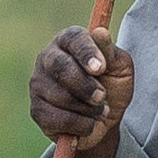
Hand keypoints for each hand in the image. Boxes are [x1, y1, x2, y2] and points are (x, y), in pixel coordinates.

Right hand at [28, 26, 134, 157]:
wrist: (105, 120)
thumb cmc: (112, 85)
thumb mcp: (120, 68)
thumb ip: (110, 52)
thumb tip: (100, 32)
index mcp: (68, 40)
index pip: (73, 39)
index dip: (87, 53)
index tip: (101, 68)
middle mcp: (48, 58)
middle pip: (60, 67)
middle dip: (85, 86)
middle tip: (102, 96)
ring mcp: (38, 85)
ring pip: (61, 97)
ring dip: (89, 109)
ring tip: (100, 110)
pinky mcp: (37, 111)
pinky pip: (59, 120)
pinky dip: (81, 125)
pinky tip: (89, 123)